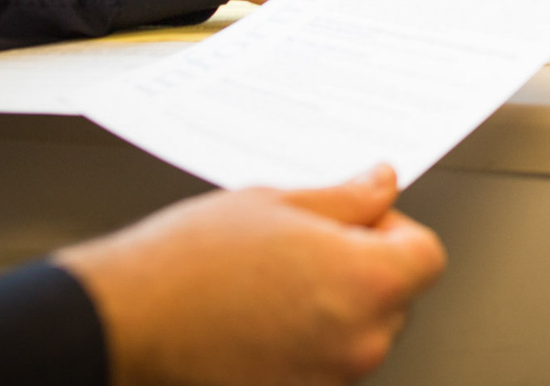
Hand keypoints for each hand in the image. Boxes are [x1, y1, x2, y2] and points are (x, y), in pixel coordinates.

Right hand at [57, 166, 445, 385]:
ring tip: (272, 283)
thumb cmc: (188, 265)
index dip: (393, 230)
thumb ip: (344, 198)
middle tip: (305, 247)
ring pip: (360, 334)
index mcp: (368, 281)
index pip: (426, 255)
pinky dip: (306, 342)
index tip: (358, 220)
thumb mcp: (276, 203)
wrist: (124, 323)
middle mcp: (360, 340)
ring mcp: (330, 379)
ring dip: (335, 308)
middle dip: (364, 268)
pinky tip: (259, 319)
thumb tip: (381, 183)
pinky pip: (324, 363)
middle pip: (396, 297)